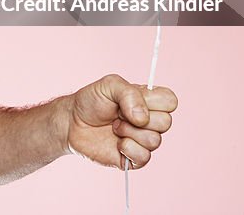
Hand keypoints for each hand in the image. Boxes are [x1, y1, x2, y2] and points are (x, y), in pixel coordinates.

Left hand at [63, 74, 177, 169]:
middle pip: (166, 123)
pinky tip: (116, 143)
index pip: (171, 101)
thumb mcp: (109, 85)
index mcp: (149, 101)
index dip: (153, 101)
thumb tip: (143, 117)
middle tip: (118, 114)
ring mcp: (143, 140)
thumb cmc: (91, 101)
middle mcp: (150, 121)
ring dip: (129, 132)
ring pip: (155, 141)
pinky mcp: (135, 158)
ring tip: (114, 127)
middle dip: (137, 117)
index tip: (130, 99)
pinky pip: (145, 158)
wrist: (72, 122)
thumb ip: (129, 93)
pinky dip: (127, 148)